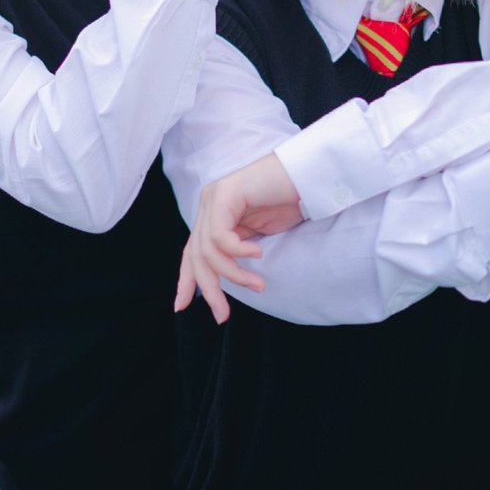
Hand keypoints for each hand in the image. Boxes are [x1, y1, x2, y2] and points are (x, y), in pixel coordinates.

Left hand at [175, 152, 302, 323]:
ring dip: (233, 274)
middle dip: (209, 288)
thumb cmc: (289, 203)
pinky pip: (220, 235)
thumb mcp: (258, 236)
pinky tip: (257, 254)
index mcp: (214, 215)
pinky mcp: (226, 193)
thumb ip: (236, 251)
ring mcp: (215, 197)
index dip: (186, 280)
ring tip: (257, 284)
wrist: (308, 175)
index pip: (192, 251)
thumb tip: (224, 281)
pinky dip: (238, 251)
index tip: (181, 306)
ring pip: (208, 249)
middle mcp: (209, 204)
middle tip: (222, 314)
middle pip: (196, 255)